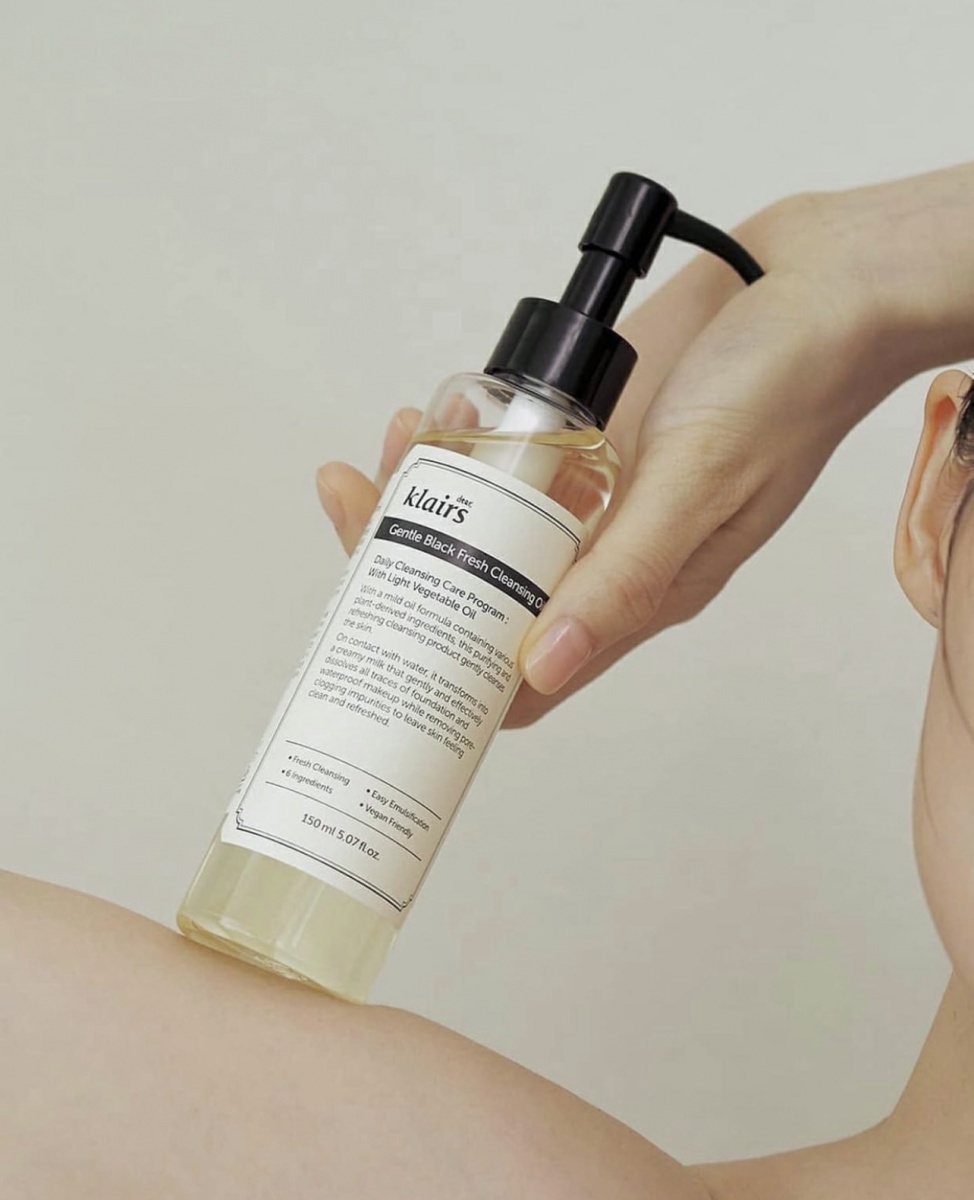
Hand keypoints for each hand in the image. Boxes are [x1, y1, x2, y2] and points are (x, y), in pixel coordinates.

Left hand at [316, 164, 973, 726]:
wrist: (814, 282)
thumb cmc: (782, 387)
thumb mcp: (697, 486)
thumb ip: (622, 579)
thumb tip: (540, 669)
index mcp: (636, 592)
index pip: (521, 672)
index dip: (443, 672)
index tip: (374, 633)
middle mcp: (603, 553)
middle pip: (480, 591)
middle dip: (402, 557)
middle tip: (354, 501)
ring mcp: (589, 492)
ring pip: (482, 524)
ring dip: (421, 496)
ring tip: (394, 443)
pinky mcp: (582, 433)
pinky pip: (501, 458)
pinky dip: (456, 444)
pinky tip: (433, 417)